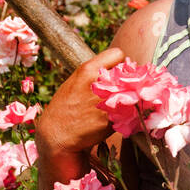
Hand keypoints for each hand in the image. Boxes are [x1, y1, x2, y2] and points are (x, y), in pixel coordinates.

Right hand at [36, 46, 124, 170]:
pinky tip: (109, 120)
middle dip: (125, 82)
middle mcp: (98, 83)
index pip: (117, 54)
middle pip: (128, 74)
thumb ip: (94, 75)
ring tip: (112, 108)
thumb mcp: (74, 83)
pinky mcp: (113, 120)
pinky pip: (128, 113)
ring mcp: (106, 102)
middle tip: (116, 93)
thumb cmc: (65, 108)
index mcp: (87, 70)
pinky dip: (124, 116)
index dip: (118, 63)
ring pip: (132, 94)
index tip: (116, 73)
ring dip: (127, 100)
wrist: (57, 136)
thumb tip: (120, 70)